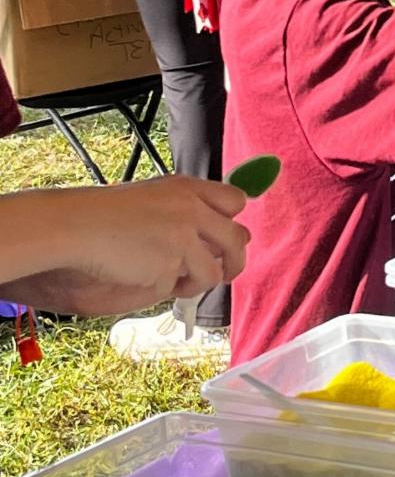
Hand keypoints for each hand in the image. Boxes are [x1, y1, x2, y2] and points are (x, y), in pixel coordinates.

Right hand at [1, 176, 248, 316]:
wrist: (76, 226)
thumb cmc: (109, 214)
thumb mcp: (155, 197)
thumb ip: (190, 209)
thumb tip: (230, 233)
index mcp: (188, 189)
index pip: (235, 201)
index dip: (233, 222)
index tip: (228, 237)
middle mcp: (192, 211)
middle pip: (236, 240)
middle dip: (235, 262)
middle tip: (224, 273)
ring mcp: (182, 239)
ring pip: (213, 272)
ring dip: (199, 282)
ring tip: (179, 282)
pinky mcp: (168, 267)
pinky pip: (179, 286)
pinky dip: (168, 288)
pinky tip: (147, 277)